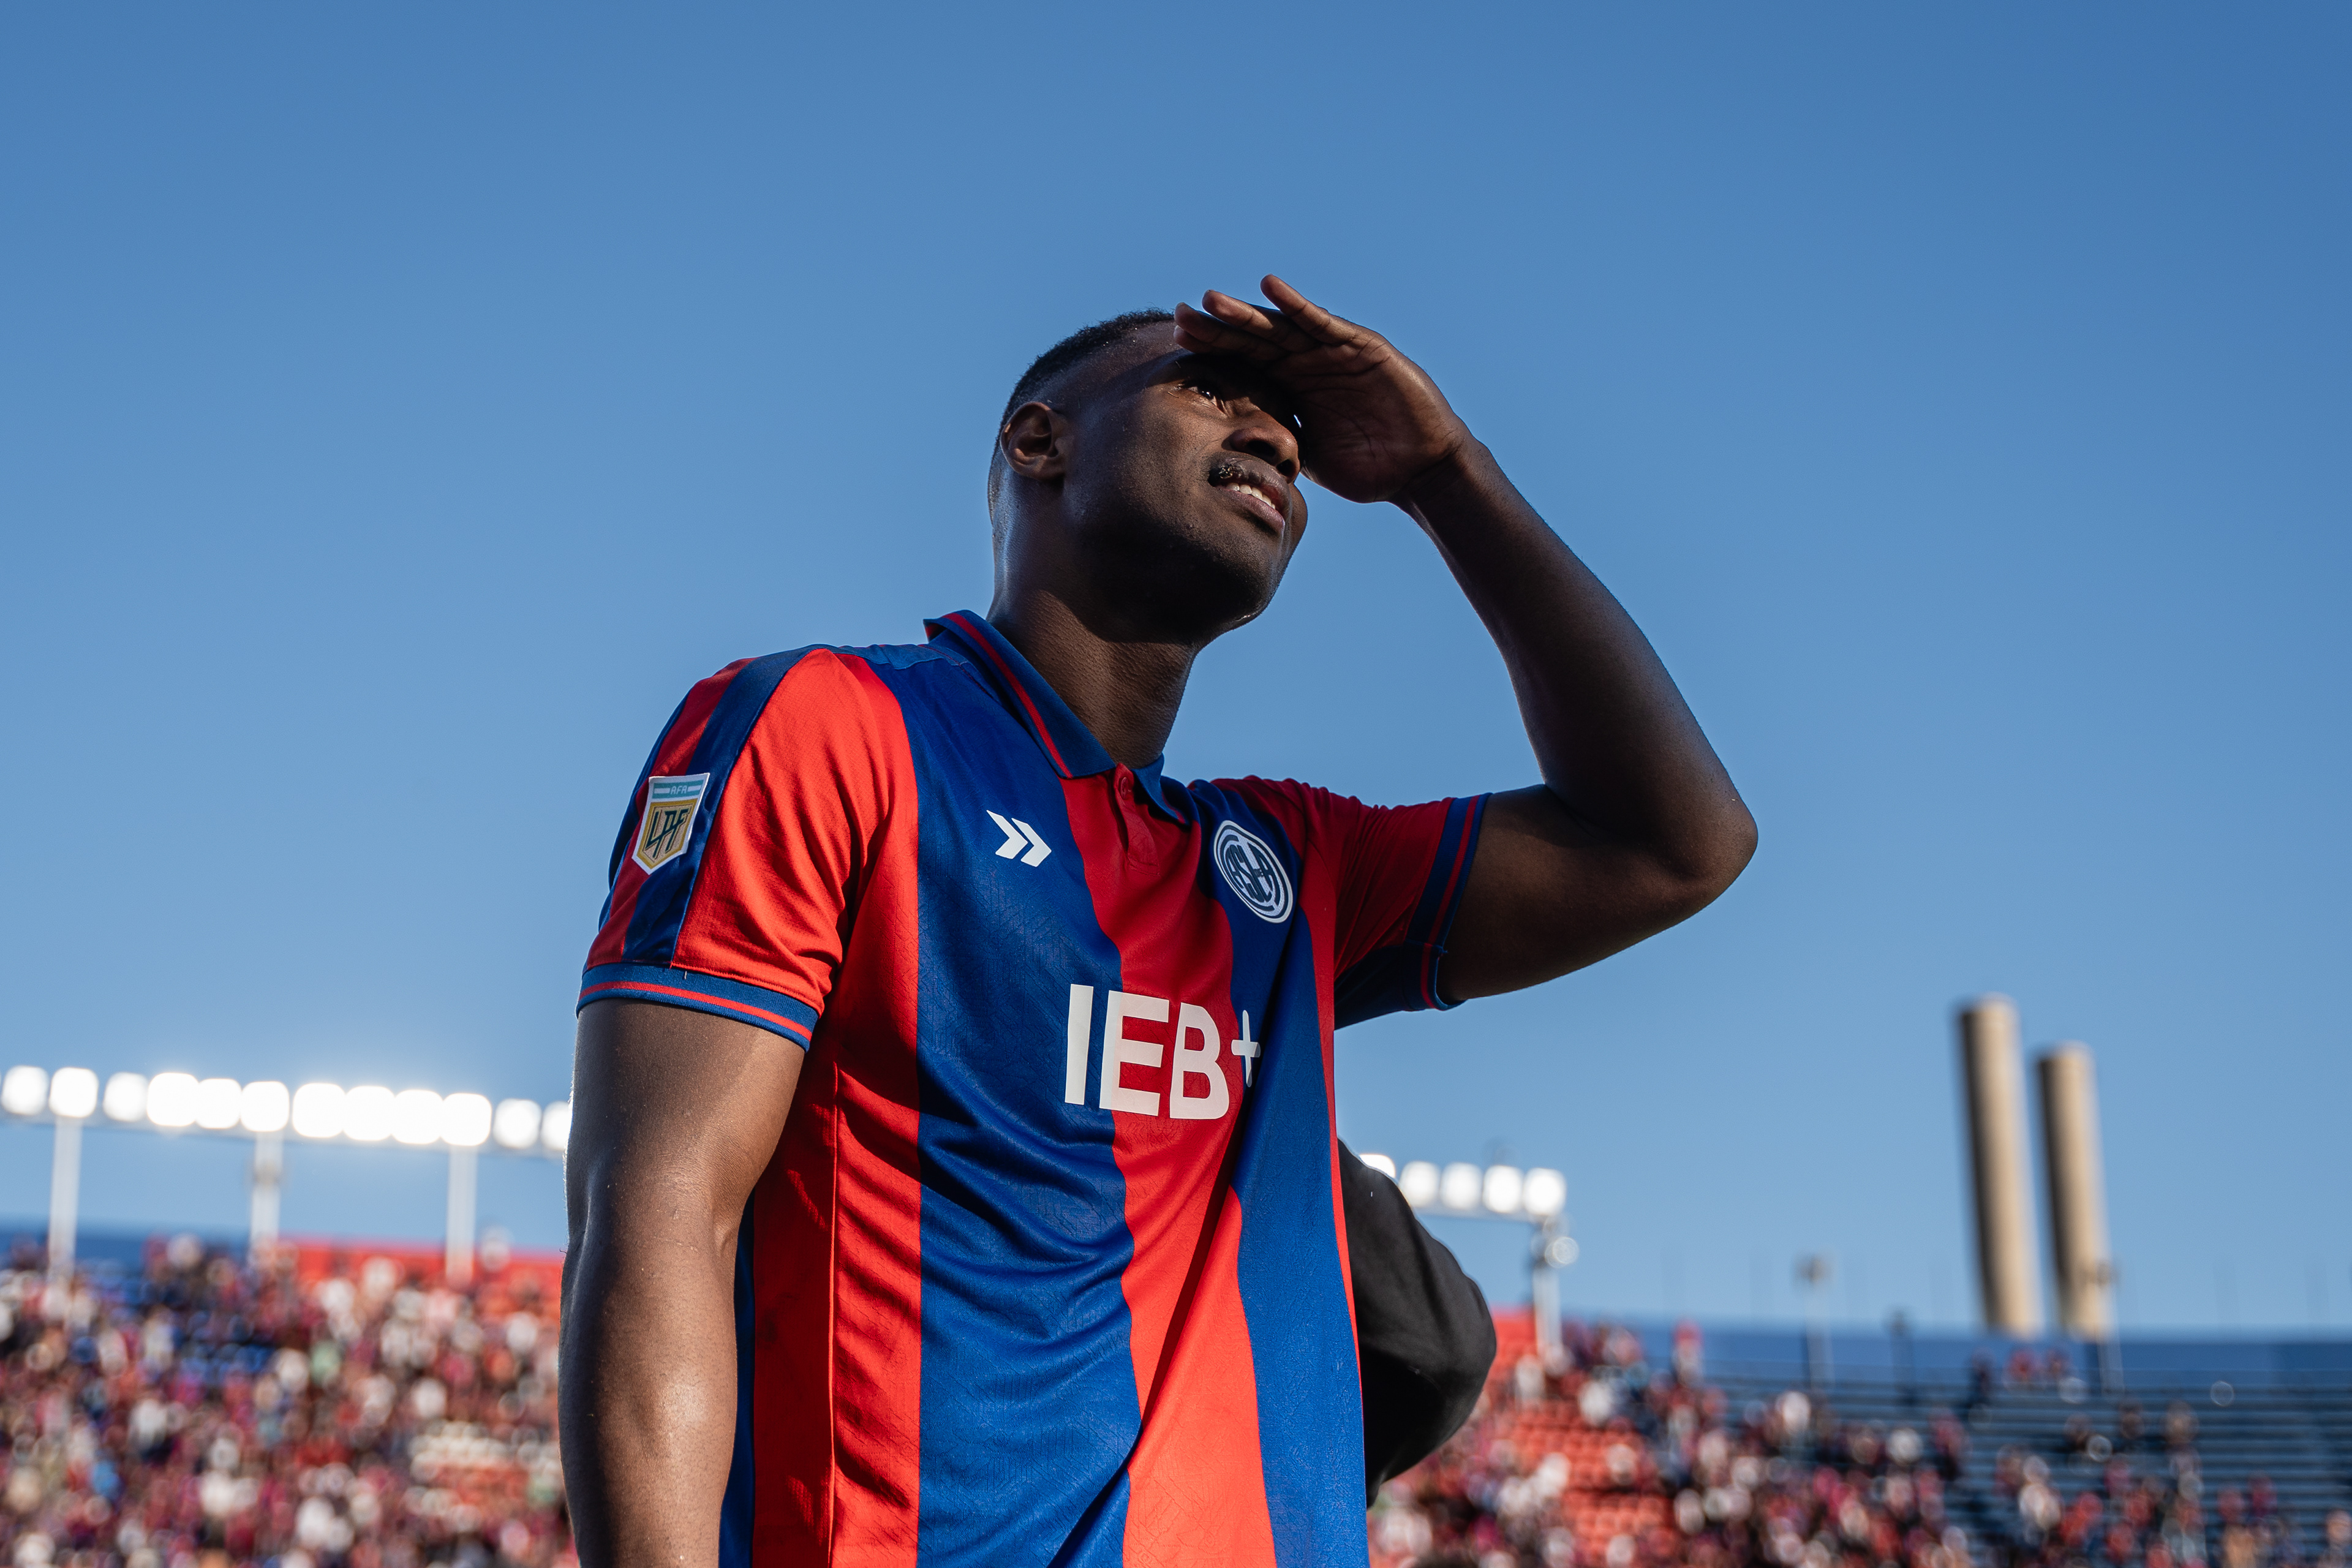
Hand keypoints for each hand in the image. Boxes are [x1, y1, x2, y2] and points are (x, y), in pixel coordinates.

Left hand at [1173, 276, 1473, 506]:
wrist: (1421, 471)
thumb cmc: (1368, 467)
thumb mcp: (1306, 456)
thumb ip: (1274, 443)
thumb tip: (1224, 454)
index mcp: (1291, 387)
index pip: (1243, 363)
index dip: (1211, 351)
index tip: (1174, 342)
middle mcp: (1307, 363)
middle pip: (1253, 339)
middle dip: (1217, 327)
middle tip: (1179, 315)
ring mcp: (1332, 352)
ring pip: (1282, 328)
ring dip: (1247, 314)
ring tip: (1211, 301)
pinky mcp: (1361, 347)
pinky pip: (1324, 324)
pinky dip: (1298, 307)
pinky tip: (1271, 289)